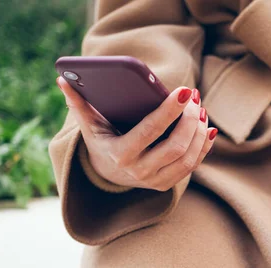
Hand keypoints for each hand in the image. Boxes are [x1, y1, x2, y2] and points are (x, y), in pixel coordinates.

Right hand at [57, 76, 217, 190]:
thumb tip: (63, 79)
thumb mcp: (89, 126)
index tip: (184, 91)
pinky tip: (207, 128)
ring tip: (200, 110)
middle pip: (175, 146)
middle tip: (194, 98)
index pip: (151, 131)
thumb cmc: (101, 141)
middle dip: (190, 120)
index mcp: (120, 154)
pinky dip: (203, 147)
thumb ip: (78, 104)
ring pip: (188, 158)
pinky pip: (192, 166)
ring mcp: (154, 181)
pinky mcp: (166, 184)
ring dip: (199, 132)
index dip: (170, 110)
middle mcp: (139, 171)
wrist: (106, 175)